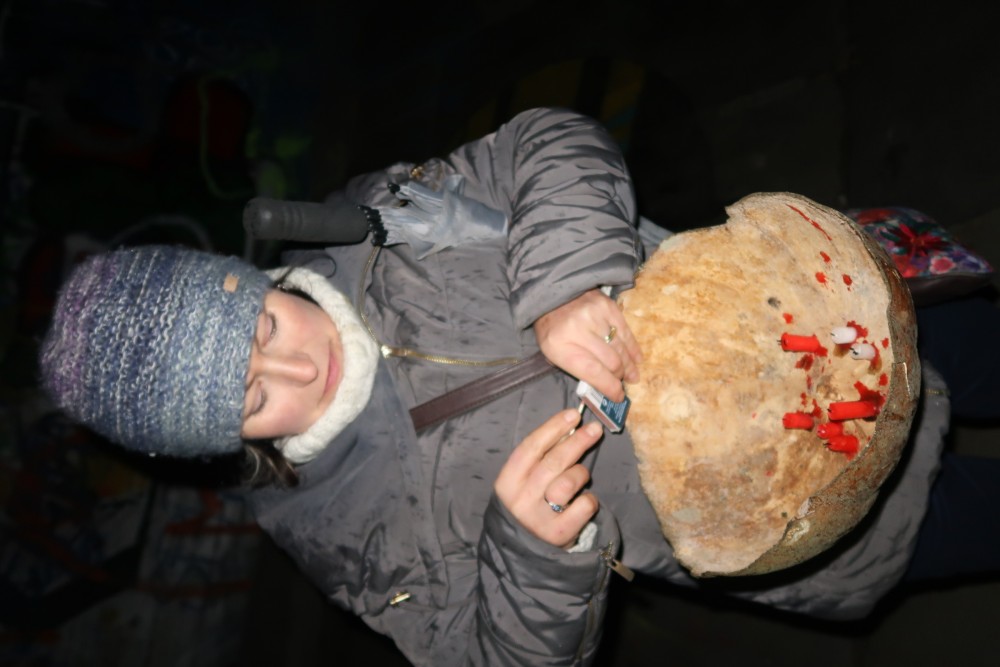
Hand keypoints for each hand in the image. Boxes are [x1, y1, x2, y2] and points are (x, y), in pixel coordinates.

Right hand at [494, 410, 602, 549]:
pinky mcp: (559, 535)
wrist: (524, 551)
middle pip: (553, 462)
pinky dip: (589, 500)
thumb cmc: (529, 505)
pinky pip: (584, 506)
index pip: (530, 447)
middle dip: (577, 441)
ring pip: (569, 483)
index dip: (553, 428)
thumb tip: (569, 427)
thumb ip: (541, 457)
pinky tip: (582, 502)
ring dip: (580, 474)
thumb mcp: (523, 482)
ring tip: (581, 477)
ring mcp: (538, 519)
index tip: (573, 415)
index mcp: (507, 482)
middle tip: (595, 429)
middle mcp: (520, 500)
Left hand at [533, 289, 642, 401]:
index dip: (609, 388)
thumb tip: (605, 387)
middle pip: (611, 362)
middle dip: (619, 377)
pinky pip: (626, 332)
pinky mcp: (608, 306)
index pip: (593, 372)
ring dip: (629, 365)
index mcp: (560, 346)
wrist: (551, 297)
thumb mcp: (553, 354)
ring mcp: (595, 316)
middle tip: (623, 383)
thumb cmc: (552, 330)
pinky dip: (632, 348)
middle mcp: (579, 330)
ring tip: (632, 375)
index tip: (617, 397)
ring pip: (620, 348)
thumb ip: (577, 370)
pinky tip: (636, 359)